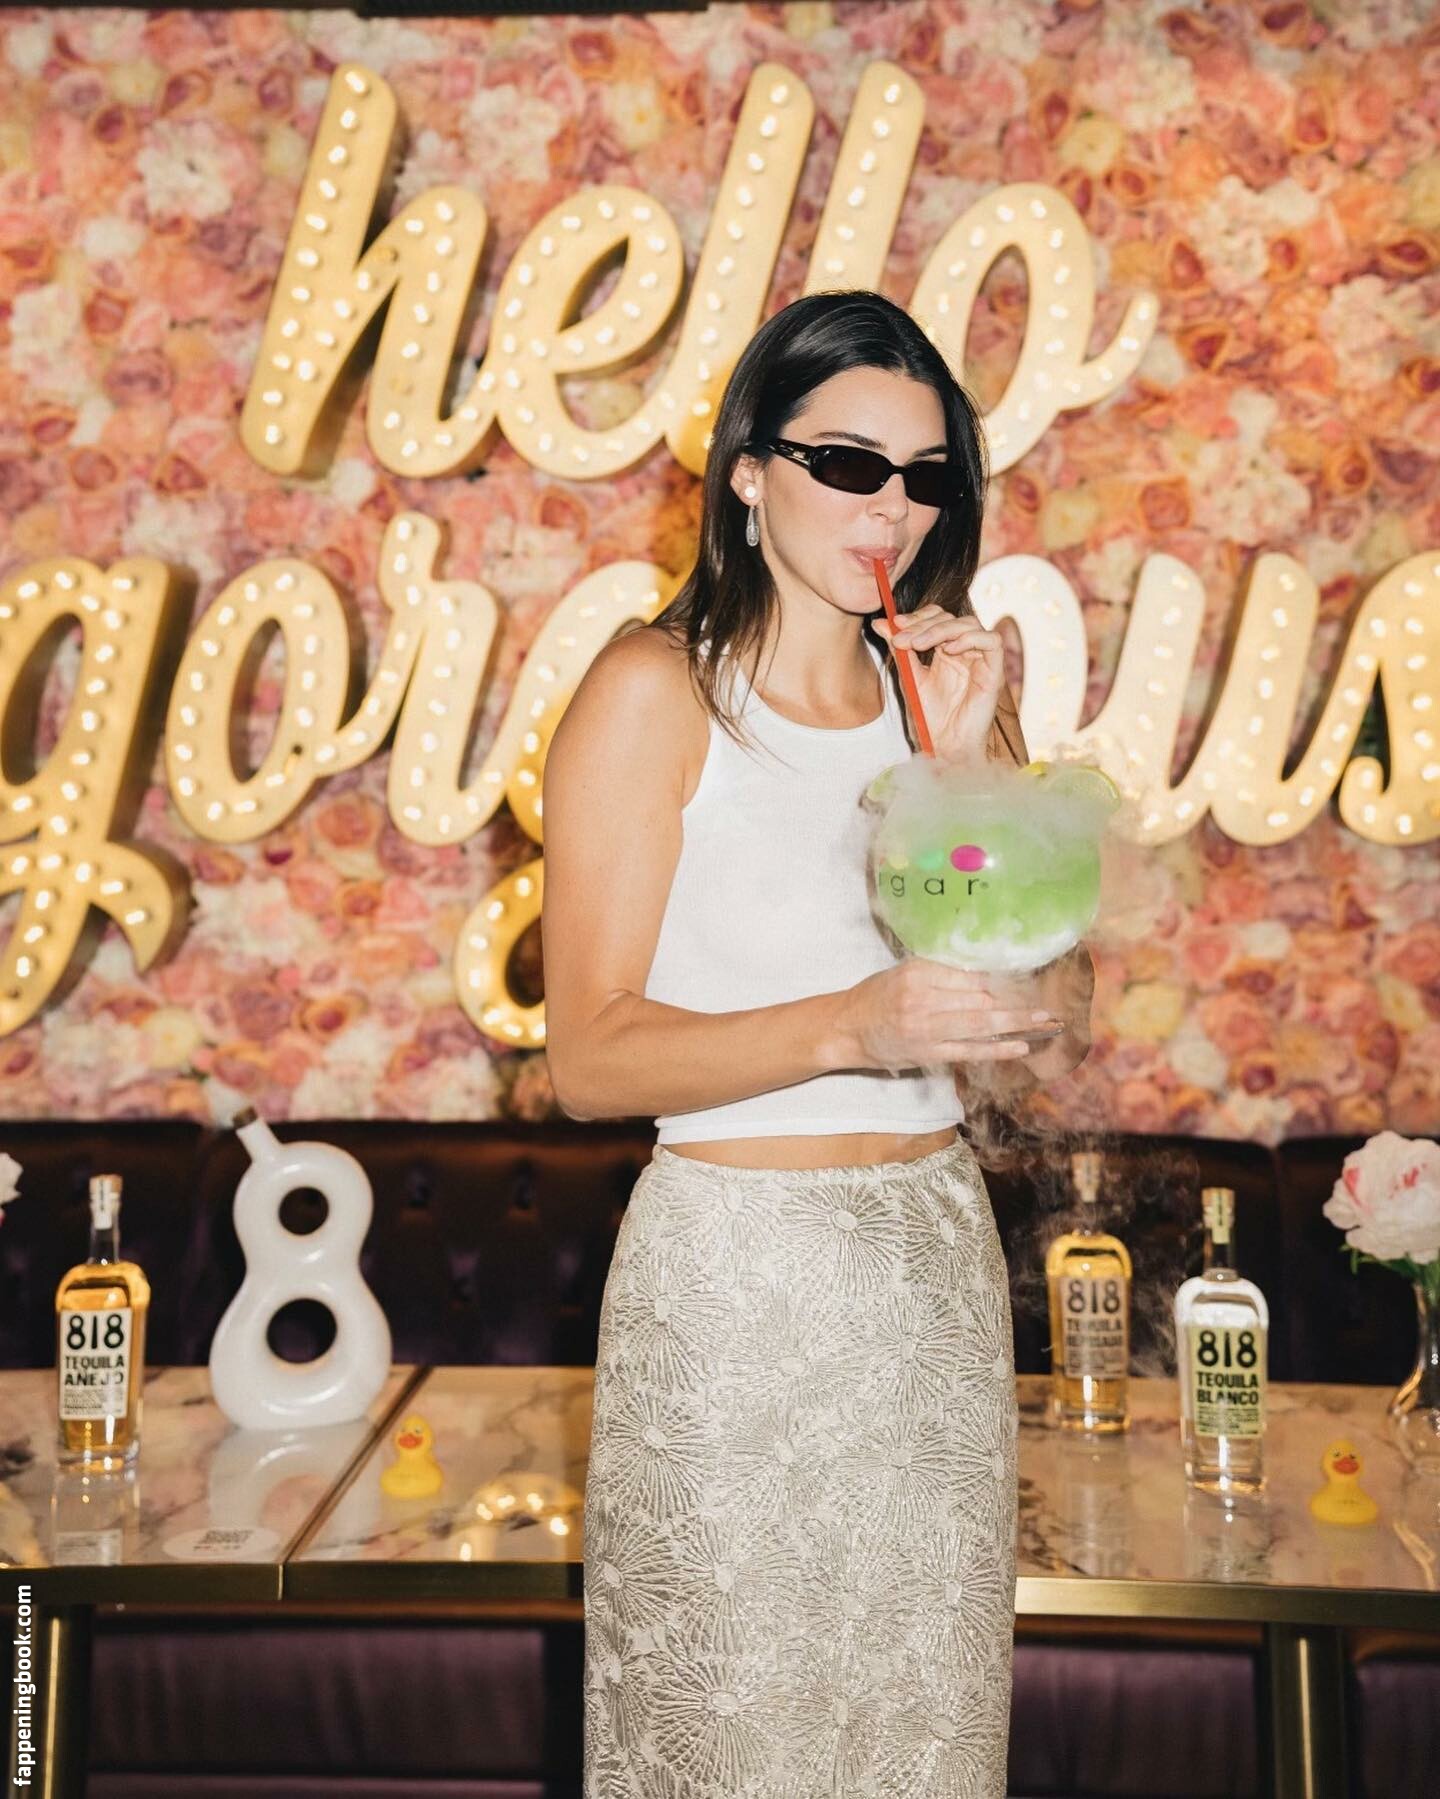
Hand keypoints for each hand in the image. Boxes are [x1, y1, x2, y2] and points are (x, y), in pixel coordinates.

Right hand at [838, 959, 1064, 1072]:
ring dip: (1016, 1023)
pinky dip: (997, 1049)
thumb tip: (988, 977)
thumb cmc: (878, 996)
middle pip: (980, 998)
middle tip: (1046, 1005)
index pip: (972, 975)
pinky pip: (969, 1050)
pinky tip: (1020, 1046)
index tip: (1027, 983)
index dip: (1004, 981)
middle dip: (1016, 1002)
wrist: (847, 1028)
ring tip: (1044, 1022)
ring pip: (980, 1024)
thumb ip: (942, 974)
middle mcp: (923, 998)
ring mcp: (926, 1028)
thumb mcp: (905, 972)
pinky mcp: (928, 1052)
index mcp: (919, 972)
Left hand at [873, 606, 1004, 764]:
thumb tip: (880, 623)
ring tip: (918, 645)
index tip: (895, 624)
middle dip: (924, 623)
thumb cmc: (930, 717)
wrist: (944, 745)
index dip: (918, 616)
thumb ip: (900, 650)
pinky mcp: (994, 671)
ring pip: (970, 624)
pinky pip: (991, 641)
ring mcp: (980, 660)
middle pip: (951, 617)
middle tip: (902, 638)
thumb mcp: (910, 677)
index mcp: (946, 650)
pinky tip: (949, 650)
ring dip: (941, 629)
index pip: (937, 617)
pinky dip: (970, 639)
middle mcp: (965, 651)